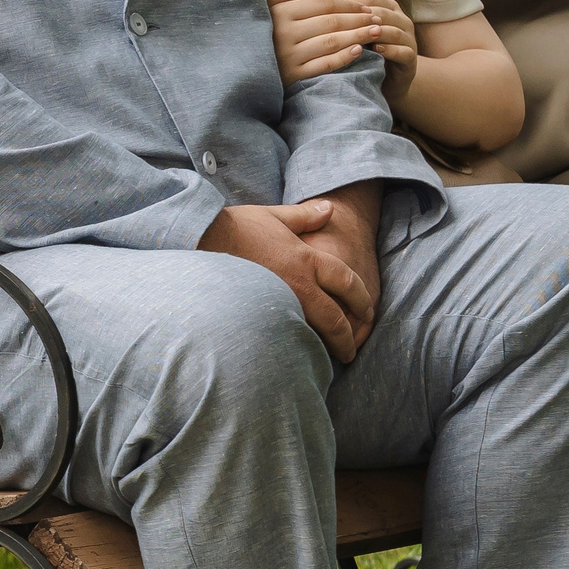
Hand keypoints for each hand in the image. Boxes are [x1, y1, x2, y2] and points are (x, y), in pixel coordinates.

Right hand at [198, 199, 374, 363]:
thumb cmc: (236, 227)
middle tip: (351, 351)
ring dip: (325, 347)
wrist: (201, 242)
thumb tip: (329, 208)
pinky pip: (286, 336)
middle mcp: (299, 285)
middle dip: (348, 337)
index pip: (346, 282)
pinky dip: (297, 347)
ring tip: (328, 360)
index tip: (367, 310)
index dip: (361, 298)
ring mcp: (280, 303)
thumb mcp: (274, 216)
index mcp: (307, 259)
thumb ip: (305, 216)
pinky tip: (297, 356)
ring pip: (313, 333)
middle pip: (336, 318)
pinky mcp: (260, 316)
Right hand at [267, 0, 384, 84]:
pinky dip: (343, 57)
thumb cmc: (262, 31)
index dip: (349, 5)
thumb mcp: (269, 6)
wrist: (244, 64)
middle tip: (378, 19)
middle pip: (331, 23)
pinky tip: (359, 51)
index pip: (324, 6)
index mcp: (282, 13)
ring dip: (357, 36)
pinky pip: (324, 65)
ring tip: (375, 32)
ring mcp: (289, 56)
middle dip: (358, 20)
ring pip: (331, 42)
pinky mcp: (293, 76)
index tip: (366, 7)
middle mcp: (285, 33)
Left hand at [341, 0, 419, 102]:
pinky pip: (403, 52)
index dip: (353, 4)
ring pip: (394, 31)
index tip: (332, 11)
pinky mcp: (411, 60)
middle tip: (343, 23)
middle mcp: (403, 21)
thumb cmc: (370, 51)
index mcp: (390, 9)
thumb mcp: (361, 29)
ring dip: (377, 32)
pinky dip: (390, 50)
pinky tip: (376, 50)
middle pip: (383, 14)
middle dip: (364, 18)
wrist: (389, 81)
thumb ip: (358, 9)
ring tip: (361, 35)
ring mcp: (409, 40)